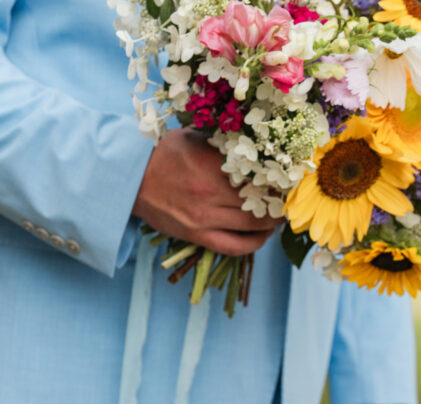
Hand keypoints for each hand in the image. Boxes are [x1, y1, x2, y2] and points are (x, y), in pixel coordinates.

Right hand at [131, 128, 279, 255]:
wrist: (127, 177)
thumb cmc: (162, 153)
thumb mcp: (194, 136)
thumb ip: (224, 141)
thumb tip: (258, 143)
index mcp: (211, 164)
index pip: (260, 174)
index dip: (280, 178)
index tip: (289, 177)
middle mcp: (211, 193)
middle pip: (263, 201)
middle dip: (280, 201)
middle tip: (288, 197)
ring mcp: (204, 218)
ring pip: (254, 226)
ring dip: (273, 222)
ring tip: (279, 216)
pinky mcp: (197, 236)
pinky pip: (235, 247)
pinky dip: (254, 244)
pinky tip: (262, 236)